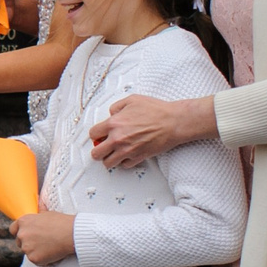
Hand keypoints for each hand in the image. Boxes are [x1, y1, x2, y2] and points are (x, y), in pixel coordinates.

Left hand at [11, 211, 77, 266]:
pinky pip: (36, 260)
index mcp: (23, 222)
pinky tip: (53, 254)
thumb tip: (37, 198)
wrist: (72, 234)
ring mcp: (27, 247)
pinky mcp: (33, 258)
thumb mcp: (47, 213)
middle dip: (28, 243)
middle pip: (20, 242)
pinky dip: (43, 260)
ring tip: (50, 247)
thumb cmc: (62, 222)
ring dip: (36, 252)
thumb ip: (38, 212)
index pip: (13, 230)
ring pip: (28, 252)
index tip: (28, 236)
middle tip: (42, 243)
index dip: (20, 233)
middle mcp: (22, 234)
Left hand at [89, 93, 216, 169]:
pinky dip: (124, 162)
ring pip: (108, 163)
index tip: (99, 136)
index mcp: (114, 124)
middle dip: (98, 150)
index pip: (93, 134)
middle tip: (103, 148)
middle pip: (96, 153)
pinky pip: (125, 165)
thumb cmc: (157, 111)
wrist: (174, 122)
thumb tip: (111, 114)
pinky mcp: (139, 157)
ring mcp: (128, 150)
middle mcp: (118, 139)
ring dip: (109, 159)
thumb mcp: (132, 100)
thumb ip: (116, 107)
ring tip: (113, 154)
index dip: (96, 135)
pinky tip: (127, 155)